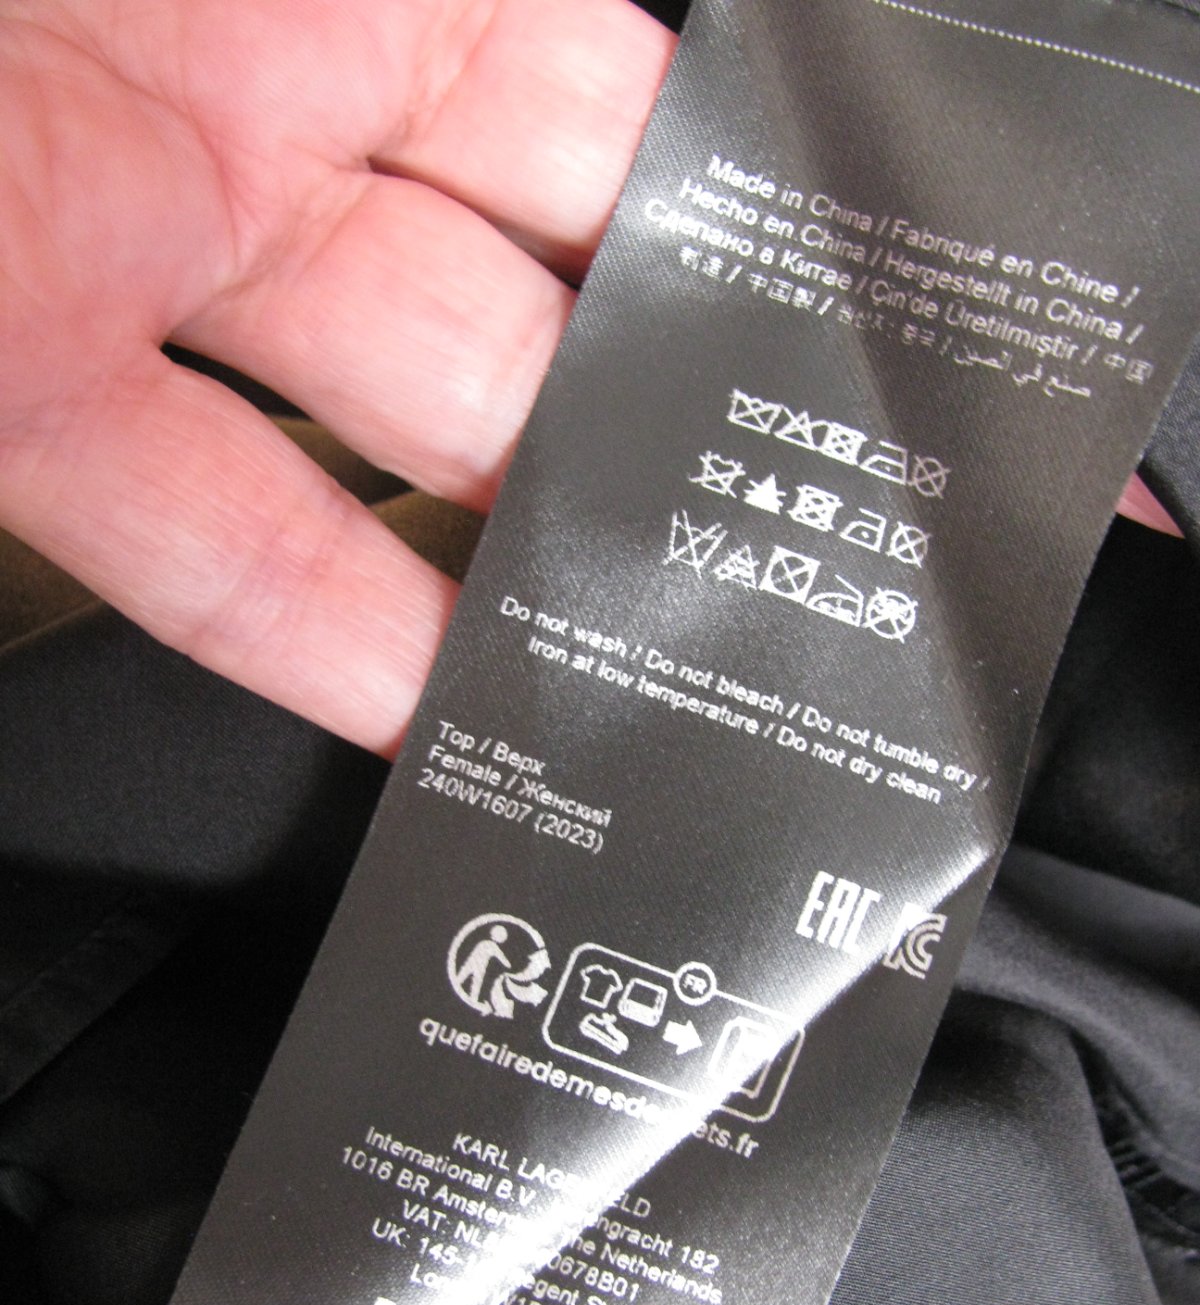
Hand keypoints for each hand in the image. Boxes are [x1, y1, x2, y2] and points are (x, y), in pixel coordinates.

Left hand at [0, 0, 1175, 758]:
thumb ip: (487, 30)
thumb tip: (728, 94)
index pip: (615, 121)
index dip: (745, 230)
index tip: (847, 358)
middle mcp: (266, 94)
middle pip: (528, 311)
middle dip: (650, 443)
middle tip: (767, 567)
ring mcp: (143, 249)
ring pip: (389, 455)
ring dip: (511, 576)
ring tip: (637, 684)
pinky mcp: (27, 386)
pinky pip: (216, 541)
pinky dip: (330, 636)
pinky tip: (435, 721)